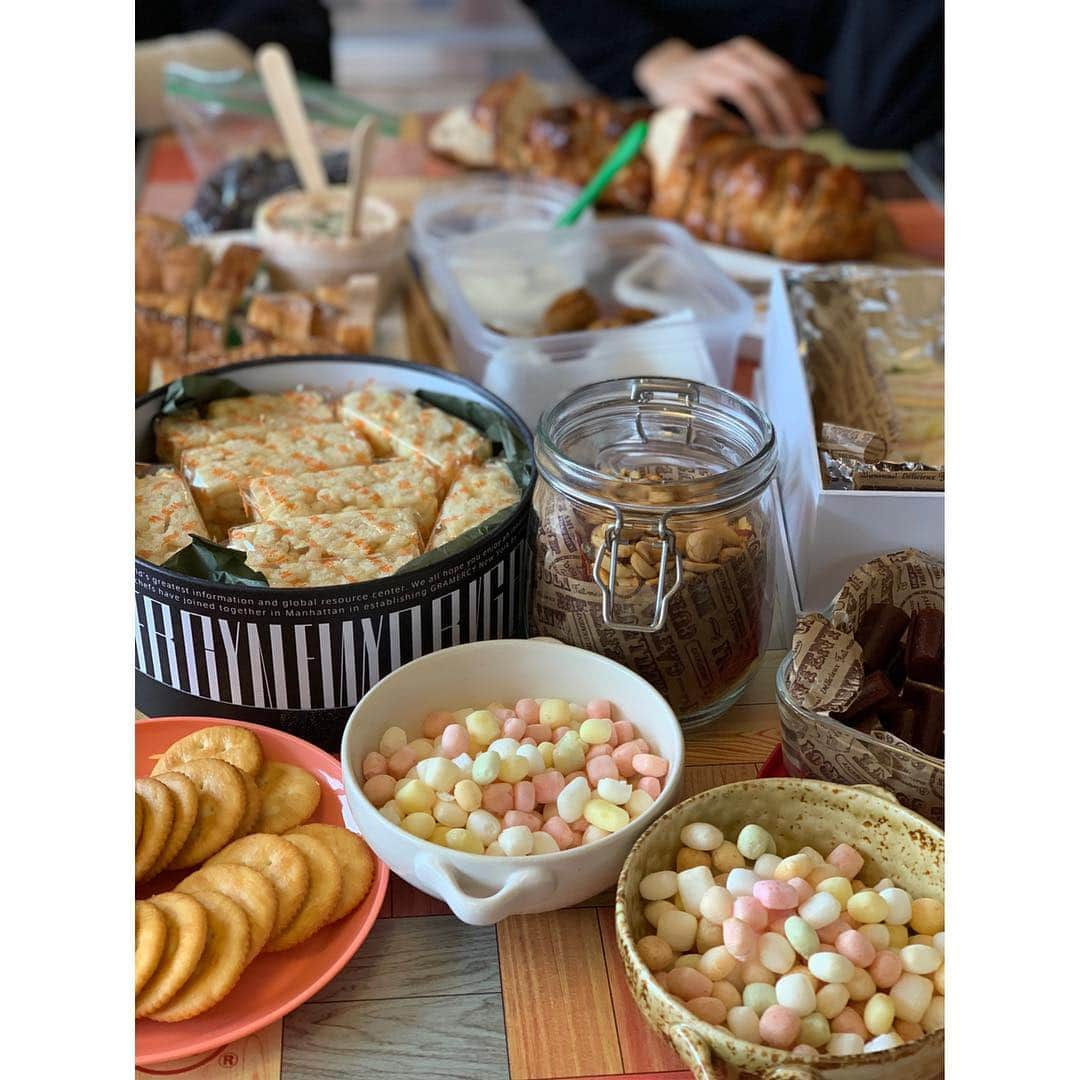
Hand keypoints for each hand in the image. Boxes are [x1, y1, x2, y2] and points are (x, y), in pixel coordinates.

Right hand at [635, 37, 822, 136]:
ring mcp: (707, 72)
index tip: (813, 121)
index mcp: (746, 51)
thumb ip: (777, 79)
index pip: (780, 72)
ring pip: (744, 90)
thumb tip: (819, 88)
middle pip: (766, 80)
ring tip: (774, 138)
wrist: (666, 73)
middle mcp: (728, 57)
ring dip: (763, 116)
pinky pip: (714, 106)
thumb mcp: (745, 70)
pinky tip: (744, 135)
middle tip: (798, 135)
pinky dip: (731, 120)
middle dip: (786, 109)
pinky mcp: (688, 91)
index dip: (799, 97)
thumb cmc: (712, 77)